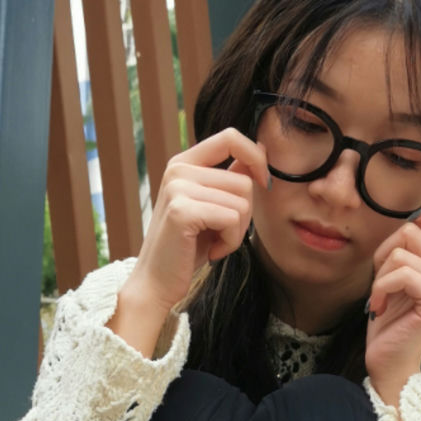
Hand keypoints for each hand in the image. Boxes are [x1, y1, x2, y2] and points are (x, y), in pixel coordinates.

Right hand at [122, 128, 272, 316]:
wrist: (156, 282)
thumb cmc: (187, 247)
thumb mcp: (212, 207)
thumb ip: (230, 178)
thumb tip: (262, 150)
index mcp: (184, 163)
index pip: (230, 137)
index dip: (255, 156)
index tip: (264, 182)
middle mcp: (178, 170)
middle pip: (244, 181)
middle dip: (244, 215)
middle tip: (220, 234)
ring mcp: (178, 188)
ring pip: (242, 203)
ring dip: (236, 232)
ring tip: (213, 243)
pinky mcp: (182, 211)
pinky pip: (232, 220)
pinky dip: (230, 242)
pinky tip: (210, 251)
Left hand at [365, 201, 420, 405]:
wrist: (388, 359)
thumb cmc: (389, 316)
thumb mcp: (396, 272)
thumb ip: (409, 246)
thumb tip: (414, 217)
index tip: (417, 224)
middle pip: (413, 229)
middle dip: (385, 251)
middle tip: (383, 280)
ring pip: (402, 252)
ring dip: (380, 274)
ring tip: (383, 296)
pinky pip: (402, 273)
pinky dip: (381, 288)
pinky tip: (380, 306)